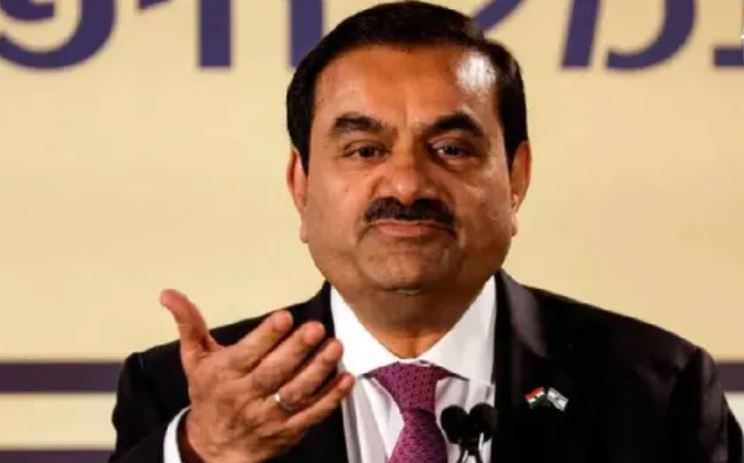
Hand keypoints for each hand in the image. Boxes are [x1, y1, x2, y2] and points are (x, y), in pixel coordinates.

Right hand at [160, 289, 354, 462]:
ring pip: (295, 393)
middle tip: (316, 328)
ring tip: (335, 346)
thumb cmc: (208, 394)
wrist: (213, 448)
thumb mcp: (194, 359)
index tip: (285, 317)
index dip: (266, 336)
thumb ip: (189, 324)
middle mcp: (245, 397)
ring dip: (318, 371)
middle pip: (273, 373)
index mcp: (223, 375)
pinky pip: (312, 415)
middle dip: (296, 350)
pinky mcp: (288, 432)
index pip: (246, 354)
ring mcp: (269, 417)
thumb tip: (168, 294)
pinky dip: (331, 398)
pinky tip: (346, 378)